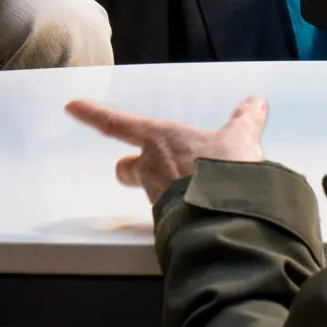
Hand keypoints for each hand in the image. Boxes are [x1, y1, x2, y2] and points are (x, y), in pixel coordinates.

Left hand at [65, 96, 268, 202]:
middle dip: (131, 168)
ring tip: (190, 191)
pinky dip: (179, 211)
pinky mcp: (168, 223)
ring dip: (162, 190)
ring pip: (148, 191)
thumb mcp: (240, 139)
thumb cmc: (226, 169)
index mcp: (160, 138)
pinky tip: (198, 212)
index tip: (71, 107)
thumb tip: (255, 103)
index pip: (117, 123)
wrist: (230, 216)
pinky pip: (168, 214)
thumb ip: (244, 120)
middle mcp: (151, 166)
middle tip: (138, 168)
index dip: (93, 114)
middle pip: (127, 167)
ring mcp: (157, 197)